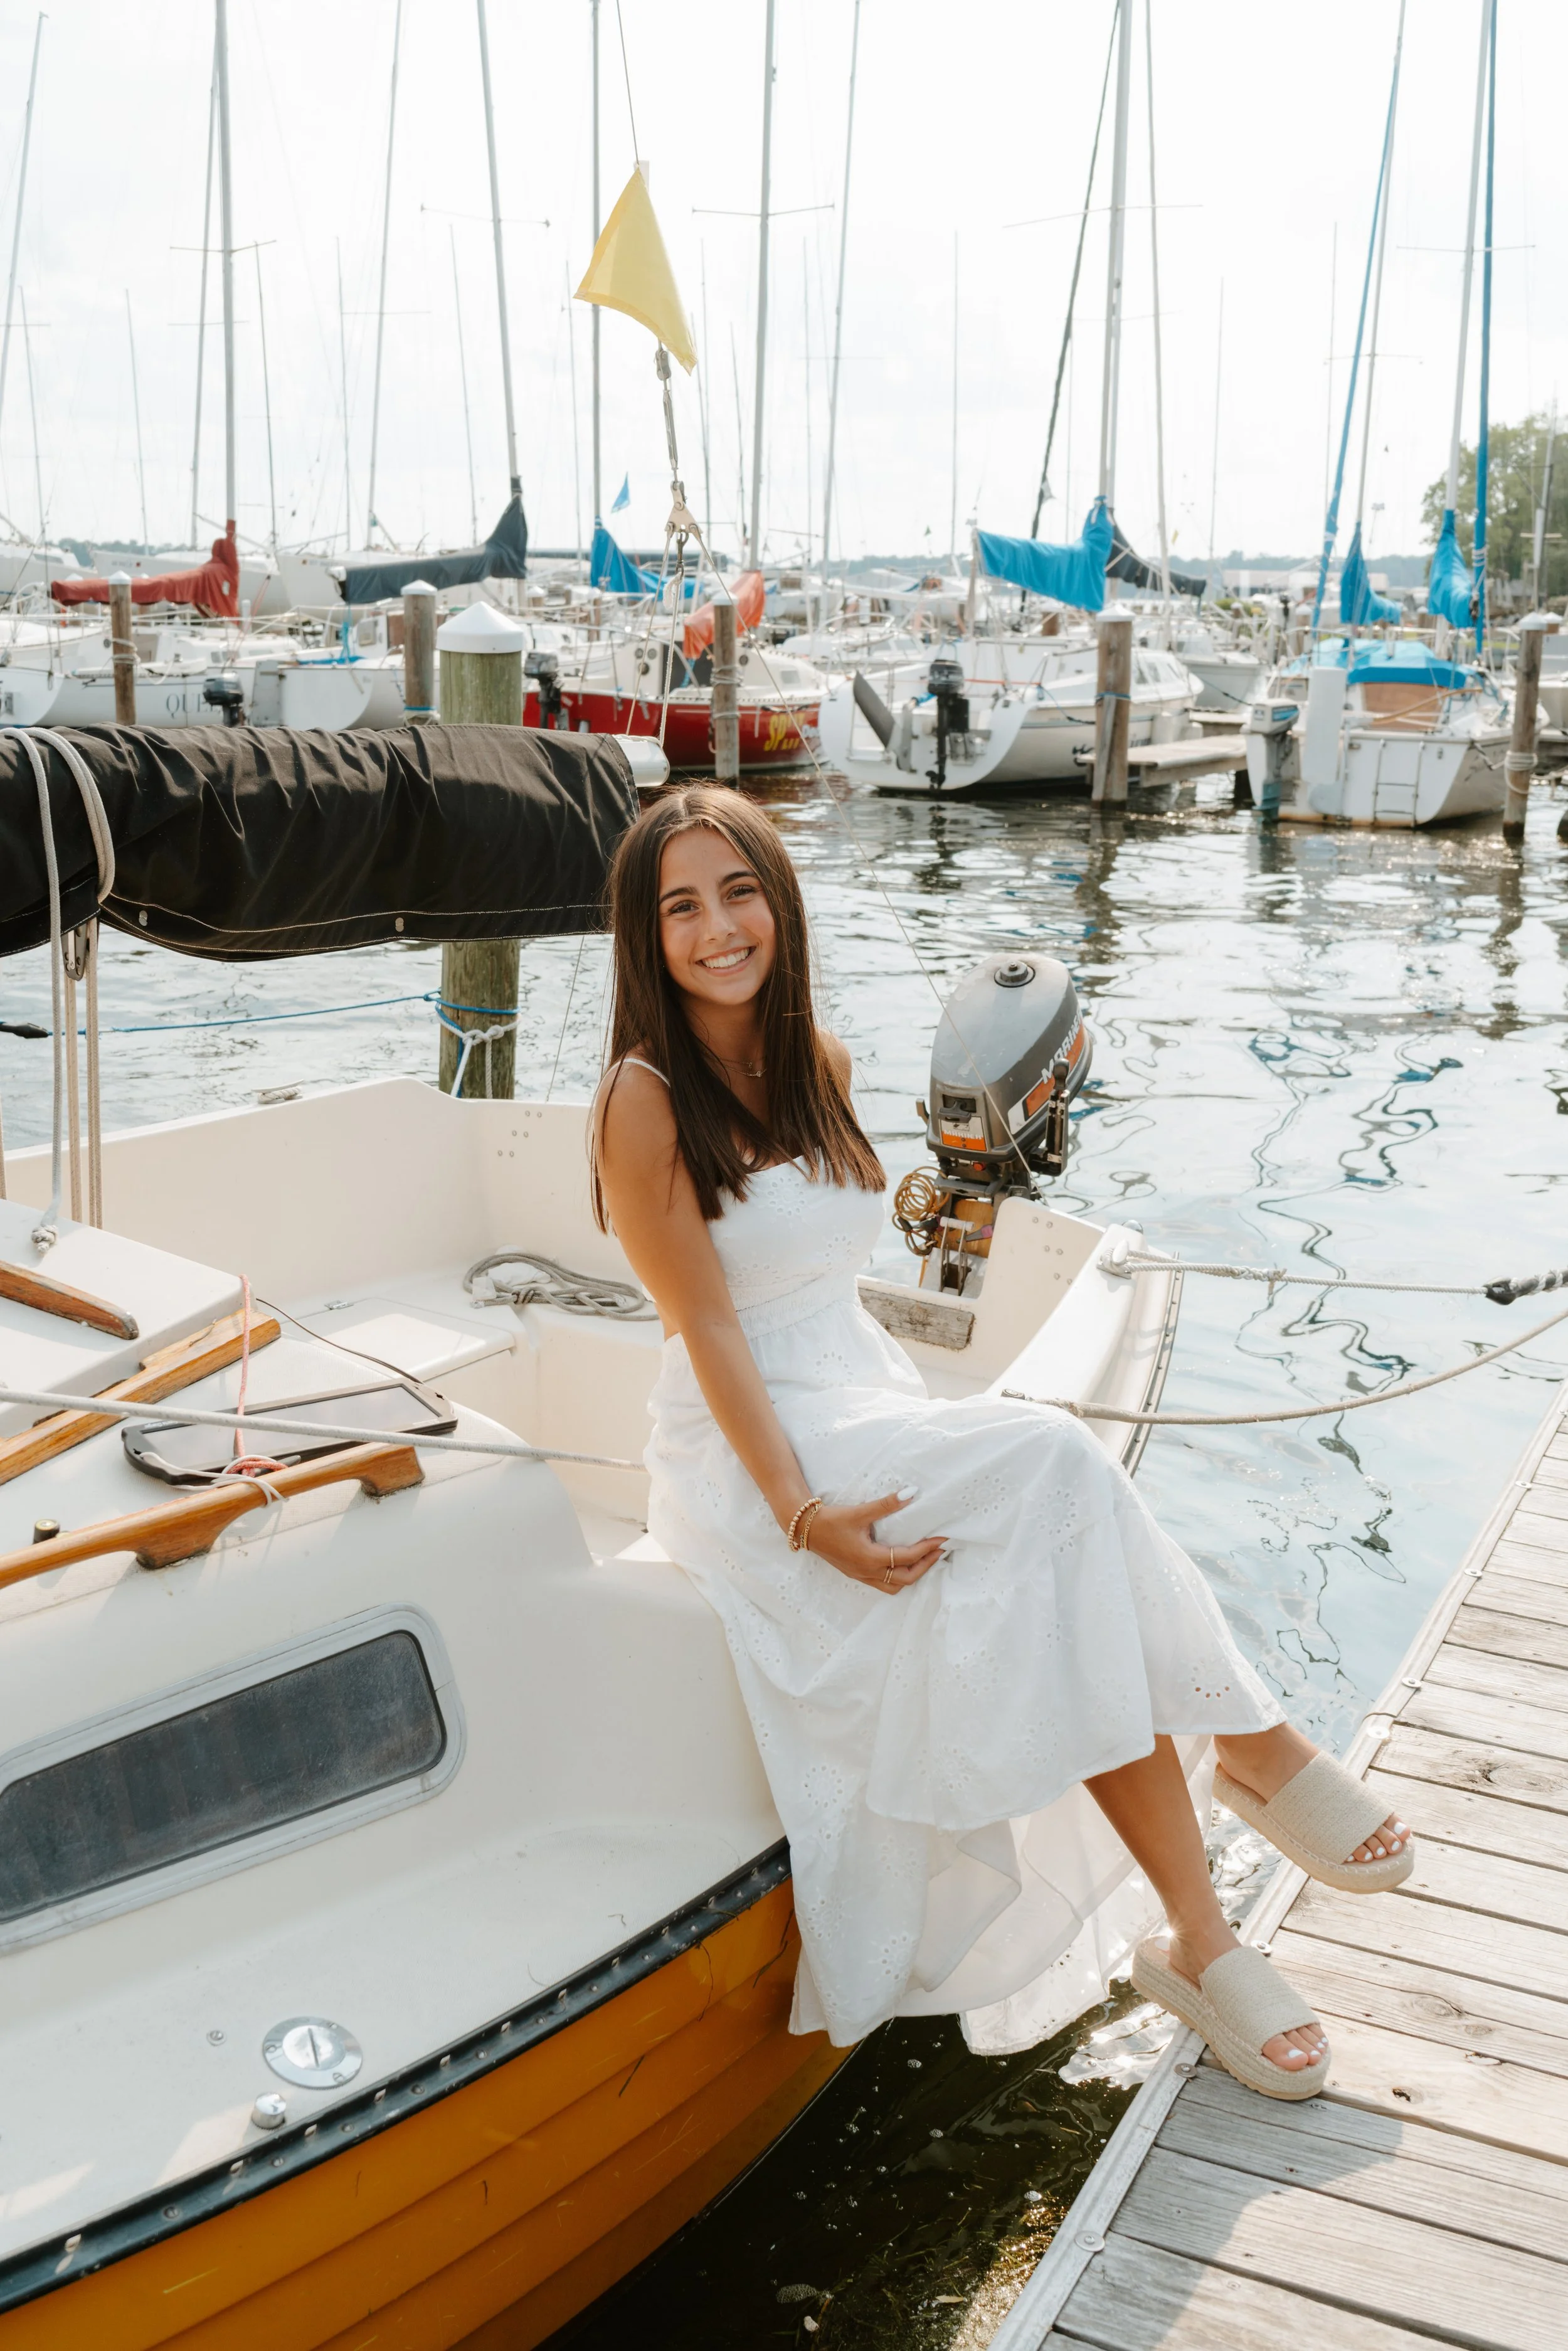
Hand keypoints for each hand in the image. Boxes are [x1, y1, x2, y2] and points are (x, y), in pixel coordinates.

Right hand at [803, 1491, 946, 1592]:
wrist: (805, 1529)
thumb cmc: (831, 1521)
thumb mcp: (859, 1512)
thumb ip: (886, 1504)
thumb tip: (911, 1493)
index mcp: (870, 1558)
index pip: (907, 1557)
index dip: (927, 1548)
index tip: (942, 1539)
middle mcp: (867, 1572)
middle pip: (906, 1579)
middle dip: (926, 1565)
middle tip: (939, 1551)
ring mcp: (861, 1575)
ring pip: (894, 1586)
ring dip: (912, 1575)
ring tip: (924, 1559)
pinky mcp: (856, 1573)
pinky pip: (883, 1583)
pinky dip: (898, 1576)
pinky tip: (901, 1563)